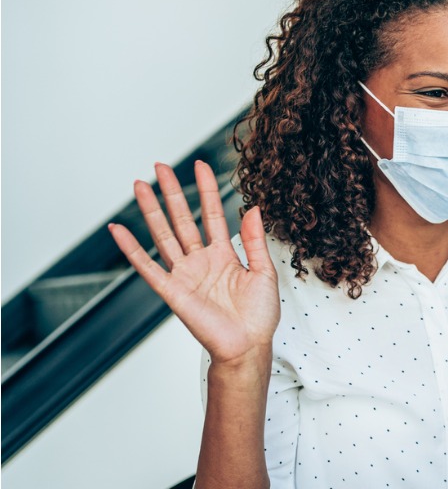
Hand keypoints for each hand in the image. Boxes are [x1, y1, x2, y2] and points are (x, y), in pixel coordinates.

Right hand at [108, 161, 279, 365]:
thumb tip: (252, 208)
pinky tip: (118, 230)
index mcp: (224, 255)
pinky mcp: (172, 291)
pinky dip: (131, 249)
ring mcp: (184, 274)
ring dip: (150, 211)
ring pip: (163, 235)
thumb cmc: (259, 315)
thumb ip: (255, 241)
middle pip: (182, 219)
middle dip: (172, 192)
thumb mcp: (264, 272)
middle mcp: (201, 260)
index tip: (201, 165)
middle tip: (160, 166)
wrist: (247, 346)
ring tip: (139, 185)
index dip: (207, 190)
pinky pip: (147, 267)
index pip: (213, 214)